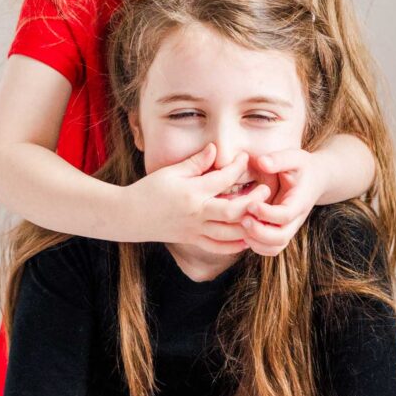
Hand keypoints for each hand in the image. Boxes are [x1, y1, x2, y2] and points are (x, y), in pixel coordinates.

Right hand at [125, 143, 272, 253]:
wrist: (129, 217)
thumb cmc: (148, 190)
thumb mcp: (170, 172)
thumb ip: (195, 163)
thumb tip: (215, 148)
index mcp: (192, 193)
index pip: (223, 178)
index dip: (238, 166)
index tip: (246, 157)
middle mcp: (197, 214)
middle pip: (234, 211)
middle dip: (254, 200)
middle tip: (266, 190)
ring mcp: (196, 231)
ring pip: (230, 233)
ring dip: (249, 224)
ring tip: (261, 213)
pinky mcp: (193, 240)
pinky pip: (219, 247)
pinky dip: (235, 244)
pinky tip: (247, 237)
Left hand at [238, 148, 327, 256]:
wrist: (316, 179)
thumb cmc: (302, 166)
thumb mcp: (294, 157)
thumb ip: (279, 159)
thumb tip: (261, 162)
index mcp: (299, 201)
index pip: (285, 215)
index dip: (267, 214)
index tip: (250, 204)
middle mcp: (296, 219)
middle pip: (280, 238)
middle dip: (259, 232)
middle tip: (242, 220)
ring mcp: (289, 228)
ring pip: (274, 247)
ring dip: (256, 241)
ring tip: (240, 225)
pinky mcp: (281, 231)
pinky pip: (270, 248)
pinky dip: (256, 245)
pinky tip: (243, 230)